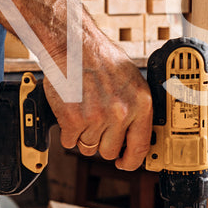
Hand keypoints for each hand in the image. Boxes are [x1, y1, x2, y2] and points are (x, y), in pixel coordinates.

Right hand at [43, 30, 152, 171]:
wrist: (73, 44)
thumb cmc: (100, 58)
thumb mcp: (131, 80)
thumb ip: (135, 108)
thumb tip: (134, 135)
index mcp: (140, 103)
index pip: (140, 147)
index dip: (131, 161)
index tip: (124, 163)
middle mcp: (121, 113)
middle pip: (109, 152)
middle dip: (100, 142)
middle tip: (94, 123)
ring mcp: (97, 118)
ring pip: (87, 147)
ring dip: (82, 135)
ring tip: (82, 110)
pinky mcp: (73, 120)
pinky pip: (69, 141)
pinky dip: (67, 131)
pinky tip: (70, 110)